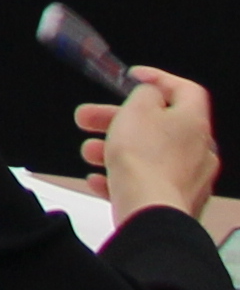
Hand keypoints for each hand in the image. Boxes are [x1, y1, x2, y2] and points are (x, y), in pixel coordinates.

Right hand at [91, 69, 216, 224]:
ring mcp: (190, 179)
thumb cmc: (144, 160)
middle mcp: (199, 150)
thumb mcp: (136, 109)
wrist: (150, 211)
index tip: (132, 77)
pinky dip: (122, 178)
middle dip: (117, 120)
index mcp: (194, 123)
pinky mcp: (177, 202)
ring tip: (90, 153)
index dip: (158, 79)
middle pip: (158, 125)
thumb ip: (144, 93)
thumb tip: (150, 94)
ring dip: (115, 149)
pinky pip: (147, 183)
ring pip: (149, 155)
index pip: (185, 90)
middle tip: (89, 118)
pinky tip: (100, 180)